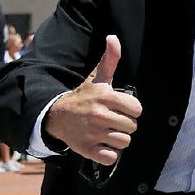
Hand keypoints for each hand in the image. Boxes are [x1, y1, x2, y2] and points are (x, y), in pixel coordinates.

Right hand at [45, 35, 141, 163]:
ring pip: (124, 142)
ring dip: (117, 139)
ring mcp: (93, 133)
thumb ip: (110, 60)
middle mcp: (99, 115)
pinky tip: (100, 143)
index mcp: (105, 96)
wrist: (57, 116)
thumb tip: (113, 38)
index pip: (137, 109)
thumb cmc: (83, 97)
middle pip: (132, 127)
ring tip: (105, 131)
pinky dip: (108, 153)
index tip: (120, 108)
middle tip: (111, 120)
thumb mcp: (97, 78)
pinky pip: (112, 157)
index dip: (131, 110)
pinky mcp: (87, 150)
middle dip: (124, 125)